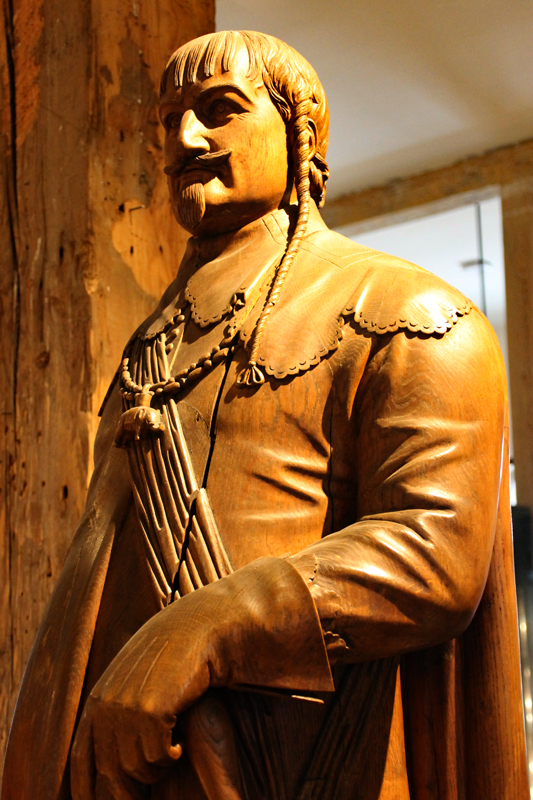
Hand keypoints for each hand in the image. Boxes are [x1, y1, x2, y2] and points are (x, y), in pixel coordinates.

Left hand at [70, 557, 332, 799]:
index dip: (97, 783)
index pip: (81, 756)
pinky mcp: (149, 707)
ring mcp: (123, 702)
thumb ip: (132, 703)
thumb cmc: (192, 649)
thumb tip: (122, 755)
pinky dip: (170, 757)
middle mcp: (104, 698)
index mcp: (101, 692)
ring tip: (174, 751)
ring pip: (130, 768)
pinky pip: (153, 756)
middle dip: (128, 787)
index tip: (122, 796)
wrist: (221, 619)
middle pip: (106, 769)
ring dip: (154, 767)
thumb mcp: (153, 674)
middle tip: (156, 781)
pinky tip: (183, 743)